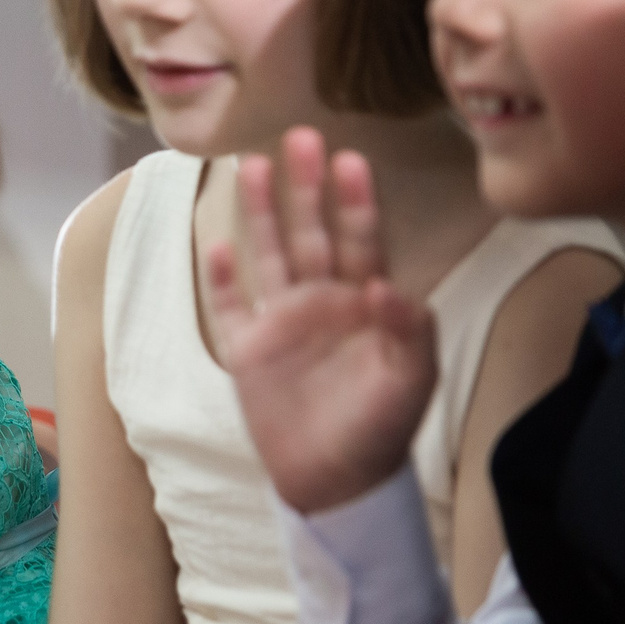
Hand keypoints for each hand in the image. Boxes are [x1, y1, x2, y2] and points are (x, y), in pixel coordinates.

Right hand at [203, 127, 437, 515]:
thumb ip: (408, 333)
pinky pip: (230, 305)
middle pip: (311, 232)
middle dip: (307, 187)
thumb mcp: (410, 384)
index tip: (352, 160)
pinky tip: (215, 243)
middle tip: (303, 137)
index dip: (356, 202)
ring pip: (269, 254)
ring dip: (262, 211)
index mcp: (365, 305)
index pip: (362, 241)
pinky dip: (221, 276)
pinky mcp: (248, 351)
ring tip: (253, 165)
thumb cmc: (381, 432)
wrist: (336, 486)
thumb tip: (385, 284)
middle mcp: (322, 302)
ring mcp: (282, 323)